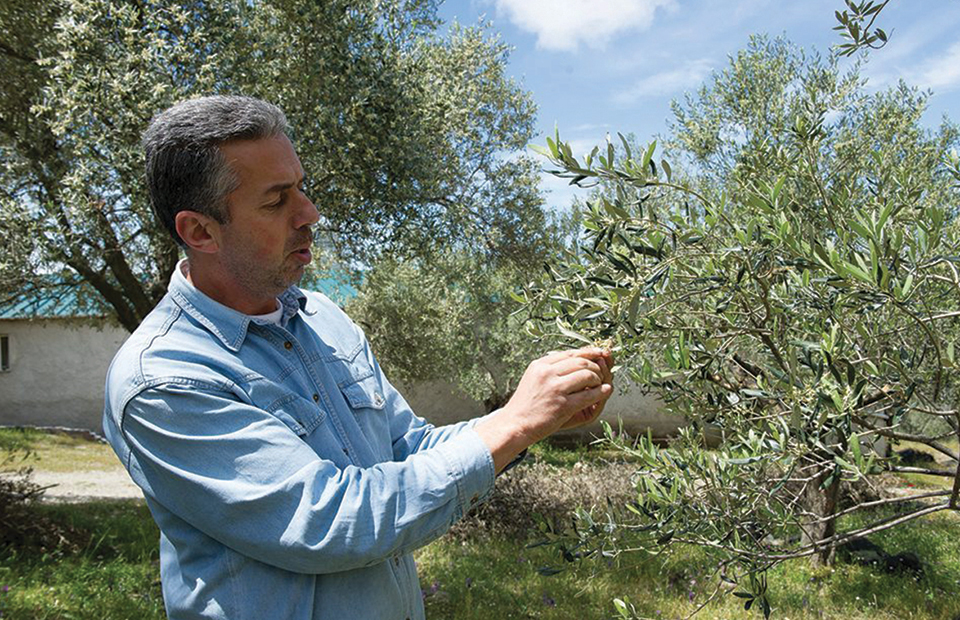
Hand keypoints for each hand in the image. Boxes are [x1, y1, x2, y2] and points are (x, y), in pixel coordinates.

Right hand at [474, 347, 612, 471]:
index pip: (570, 353)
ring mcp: (555, 389)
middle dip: (595, 367)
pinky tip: (605, 391)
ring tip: (599, 384)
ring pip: (587, 375)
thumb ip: (552, 369)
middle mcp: (547, 373)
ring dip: (598, 379)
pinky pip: (589, 395)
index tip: (599, 354)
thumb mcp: (534, 379)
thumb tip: (578, 360)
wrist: (515, 424)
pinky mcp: (563, 405)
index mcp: (540, 365)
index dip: (588, 353)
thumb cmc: (527, 404)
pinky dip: (600, 392)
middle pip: (581, 362)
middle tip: (600, 374)